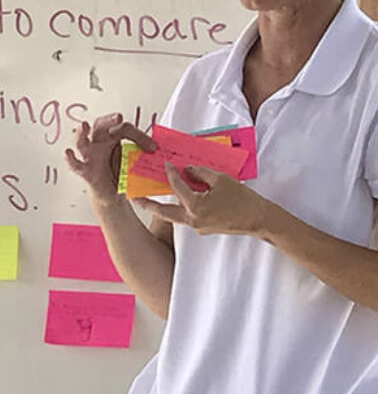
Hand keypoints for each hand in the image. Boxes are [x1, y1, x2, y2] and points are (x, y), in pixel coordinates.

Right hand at [64, 113, 155, 204]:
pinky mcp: (86, 170)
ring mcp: (90, 156)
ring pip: (82, 141)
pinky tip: (68, 153)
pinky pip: (76, 164)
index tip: (152, 148)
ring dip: (81, 134)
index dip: (139, 136)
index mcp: (112, 136)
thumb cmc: (121, 171)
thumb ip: (142, 153)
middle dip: (108, 121)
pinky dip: (70, 159)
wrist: (113, 193)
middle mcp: (99, 142)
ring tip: (83, 127)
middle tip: (118, 118)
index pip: (124, 128)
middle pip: (100, 125)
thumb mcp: (135, 159)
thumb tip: (160, 150)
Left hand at [134, 162, 268, 235]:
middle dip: (147, 205)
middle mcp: (192, 219)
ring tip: (151, 198)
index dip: (170, 174)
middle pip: (163, 212)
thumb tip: (186, 170)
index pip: (177, 187)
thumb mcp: (221, 180)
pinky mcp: (203, 228)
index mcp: (195, 206)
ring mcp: (197, 227)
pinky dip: (181, 206)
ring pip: (174, 215)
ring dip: (163, 206)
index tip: (165, 164)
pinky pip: (187, 216)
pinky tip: (181, 197)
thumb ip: (200, 173)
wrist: (258, 220)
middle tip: (134, 198)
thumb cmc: (243, 199)